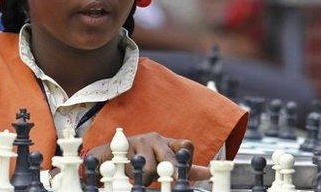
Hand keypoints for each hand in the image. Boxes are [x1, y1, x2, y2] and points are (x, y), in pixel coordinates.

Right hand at [86, 132, 210, 184]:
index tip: (184, 172)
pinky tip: (130, 171)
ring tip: (141, 175)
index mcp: (168, 142)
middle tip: (170, 182)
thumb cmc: (142, 160)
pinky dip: (134, 175)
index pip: (186, 146)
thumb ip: (185, 168)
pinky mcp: (126, 146)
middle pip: (171, 158)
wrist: (111, 155)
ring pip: (152, 168)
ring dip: (147, 178)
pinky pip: (135, 168)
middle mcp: (156, 139)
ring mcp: (141, 141)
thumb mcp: (164, 163)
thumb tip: (209, 173)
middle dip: (171, 172)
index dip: (187, 160)